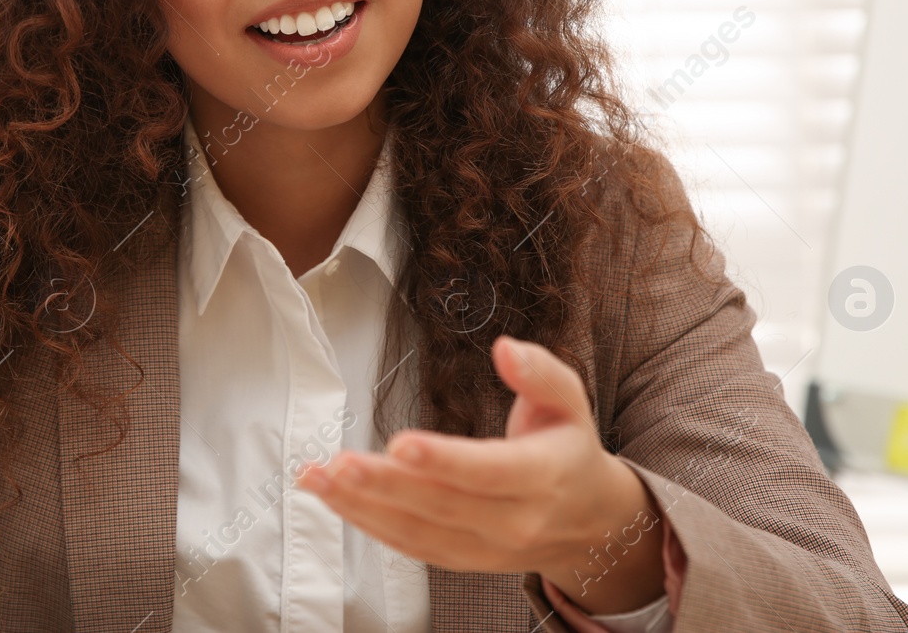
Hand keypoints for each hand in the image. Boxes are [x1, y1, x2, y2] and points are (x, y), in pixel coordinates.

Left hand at [294, 335, 665, 613]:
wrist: (590, 521)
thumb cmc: (568, 447)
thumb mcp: (570, 401)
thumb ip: (539, 372)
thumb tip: (506, 348)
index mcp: (543, 476)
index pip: (489, 471)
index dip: (444, 460)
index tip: (400, 443)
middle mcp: (514, 520)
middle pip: (443, 505)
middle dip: (386, 485)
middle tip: (339, 463)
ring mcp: (486, 547)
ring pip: (418, 532)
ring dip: (362, 507)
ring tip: (317, 478)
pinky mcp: (461, 558)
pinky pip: (411, 546)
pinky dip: (368, 524)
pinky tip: (334, 498)